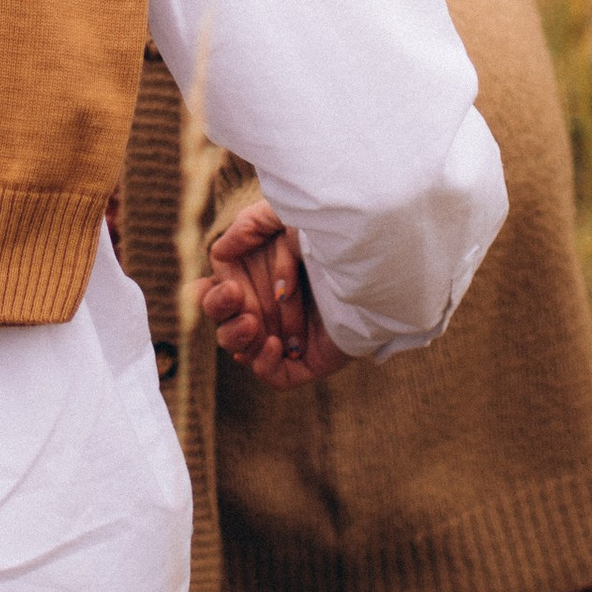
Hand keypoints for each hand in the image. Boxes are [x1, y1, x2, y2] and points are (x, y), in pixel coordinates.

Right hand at [198, 200, 347, 387]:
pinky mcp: (308, 360)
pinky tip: (276, 343)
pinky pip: (275, 376)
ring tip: (252, 323)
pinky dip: (265, 364)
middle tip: (235, 297)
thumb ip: (249, 225)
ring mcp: (289, 334)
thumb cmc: (336, 233)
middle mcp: (272, 306)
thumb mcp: (288, 216)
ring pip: (243, 349)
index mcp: (261, 274)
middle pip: (224, 320)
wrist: (379, 260)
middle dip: (220, 311)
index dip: (212, 293)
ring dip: (237, 337)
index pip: (220, 290)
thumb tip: (219, 250)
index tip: (226, 285)